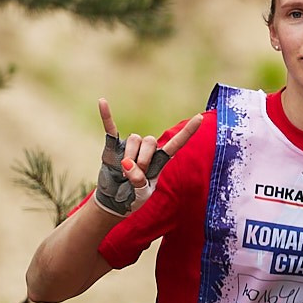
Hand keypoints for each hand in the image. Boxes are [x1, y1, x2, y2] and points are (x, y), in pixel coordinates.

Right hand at [93, 99, 202, 218]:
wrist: (114, 201)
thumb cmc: (132, 197)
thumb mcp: (141, 193)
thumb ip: (138, 181)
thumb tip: (127, 163)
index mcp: (160, 160)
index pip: (177, 143)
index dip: (188, 131)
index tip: (200, 118)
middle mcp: (147, 150)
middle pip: (150, 141)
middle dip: (143, 160)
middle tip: (135, 177)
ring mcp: (130, 147)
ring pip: (134, 138)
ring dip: (130, 156)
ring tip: (124, 173)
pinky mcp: (113, 147)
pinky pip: (110, 128)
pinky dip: (106, 116)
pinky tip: (102, 101)